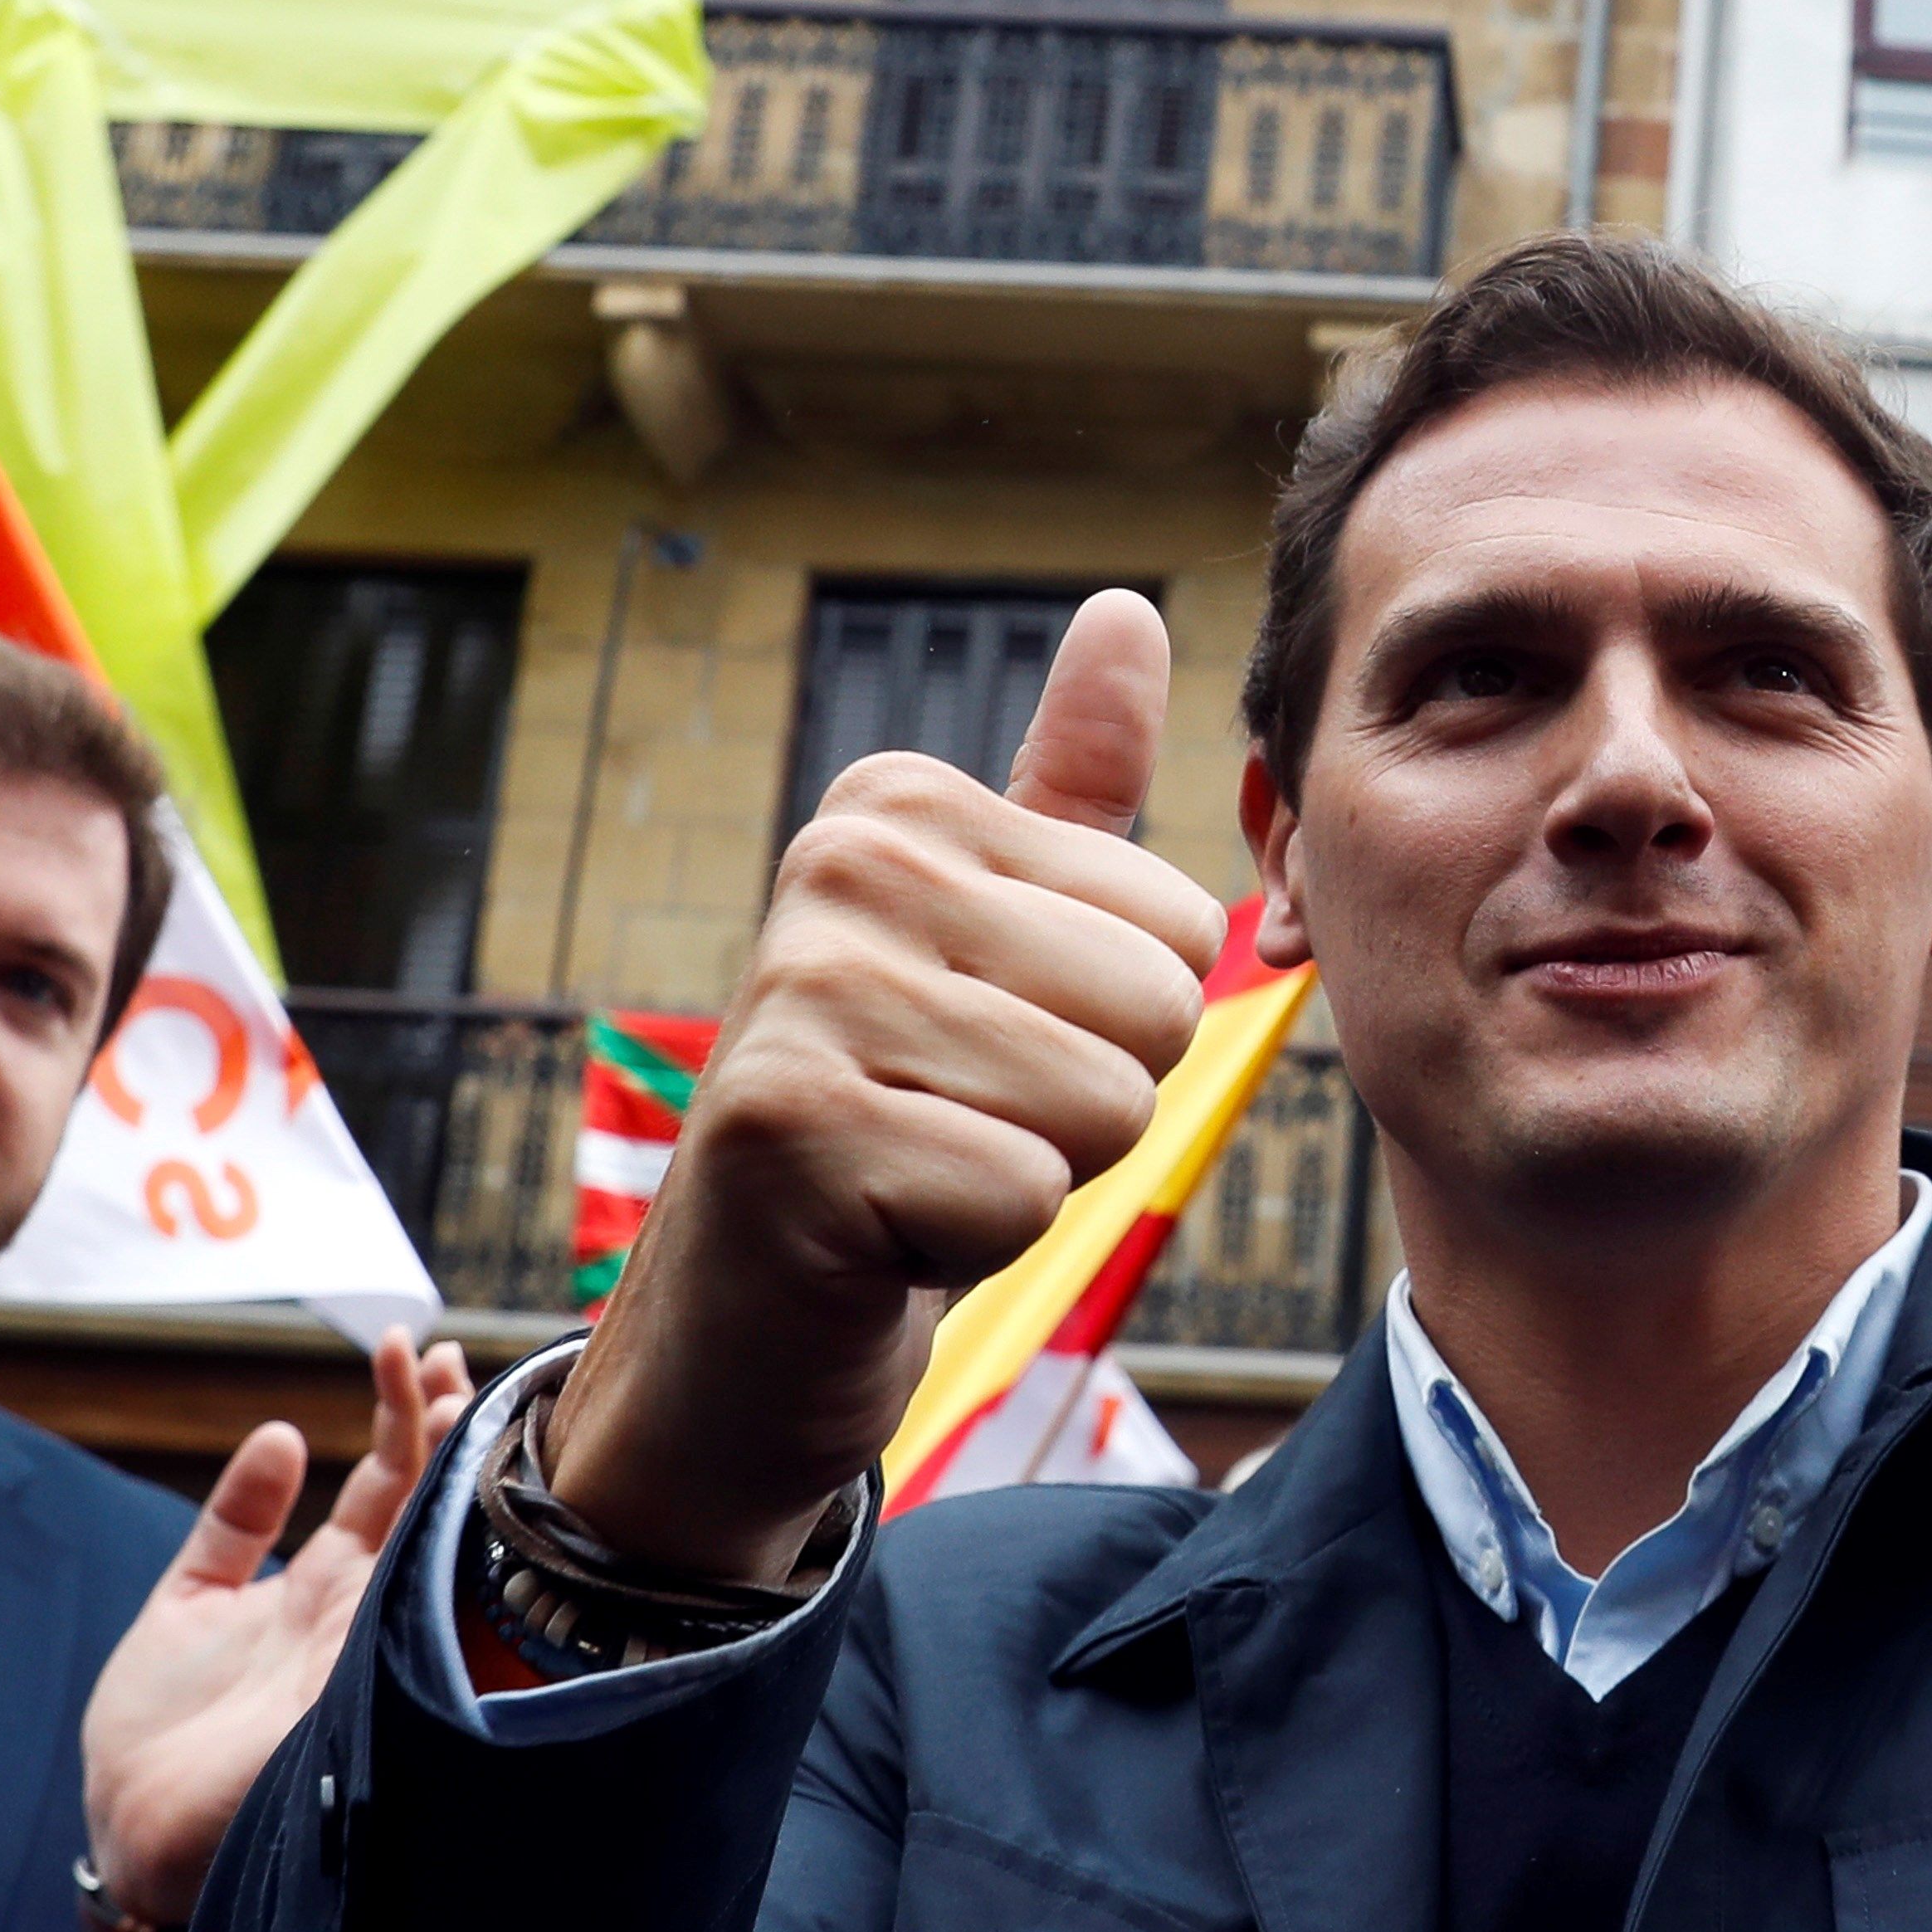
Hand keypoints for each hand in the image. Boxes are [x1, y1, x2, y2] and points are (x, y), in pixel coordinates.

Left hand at [79, 1328, 473, 1925]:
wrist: (136, 1831)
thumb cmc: (157, 1733)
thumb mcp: (186, 1601)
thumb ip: (235, 1522)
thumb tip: (286, 1434)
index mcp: (323, 1582)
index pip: (388, 1478)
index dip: (403, 1412)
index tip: (408, 1350)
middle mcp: (361, 1604)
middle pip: (428, 1494)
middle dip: (446, 1421)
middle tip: (450, 1353)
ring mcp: (369, 1639)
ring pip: (436, 1536)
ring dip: (451, 1464)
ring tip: (454, 1385)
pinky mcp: (361, 1682)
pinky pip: (415, 1607)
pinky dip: (440, 1544)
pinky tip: (451, 1485)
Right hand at [544, 588, 1228, 1581]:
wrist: (748, 1323)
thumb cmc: (906, 1122)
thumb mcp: (1000, 934)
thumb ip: (1069, 782)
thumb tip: (1128, 608)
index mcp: (898, 803)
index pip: (1183, 928)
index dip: (1115, 1029)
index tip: (988, 1052)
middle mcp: (839, 868)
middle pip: (1159, 1009)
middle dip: (1087, 1106)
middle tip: (957, 1124)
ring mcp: (802, 992)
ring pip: (1101, 1105)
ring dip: (1030, 1175)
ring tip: (919, 1170)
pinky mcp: (787, 1133)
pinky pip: (1023, 1194)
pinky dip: (970, 1246)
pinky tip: (880, 1234)